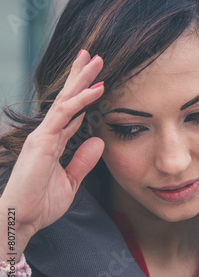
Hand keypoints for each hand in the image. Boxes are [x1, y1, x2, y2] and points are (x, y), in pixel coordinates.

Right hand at [0, 50, 104, 237]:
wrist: (23, 219)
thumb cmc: (41, 203)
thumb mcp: (70, 181)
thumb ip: (83, 161)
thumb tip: (98, 141)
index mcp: (55, 142)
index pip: (71, 112)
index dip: (83, 96)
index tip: (97, 82)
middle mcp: (48, 134)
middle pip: (67, 98)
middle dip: (80, 76)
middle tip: (93, 57)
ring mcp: (44, 135)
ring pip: (66, 99)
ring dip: (82, 78)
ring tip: (96, 59)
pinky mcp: (42, 140)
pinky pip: (64, 113)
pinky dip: (81, 99)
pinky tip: (96, 88)